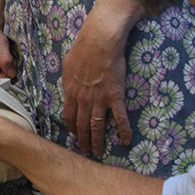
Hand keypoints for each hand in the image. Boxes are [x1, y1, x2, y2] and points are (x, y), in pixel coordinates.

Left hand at [61, 19, 132, 152]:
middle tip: (86, 151)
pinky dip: (123, 131)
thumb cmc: (83, 49)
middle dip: (83, 140)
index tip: (75, 135)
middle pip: (81, 125)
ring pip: (97, 126)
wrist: (100, 41)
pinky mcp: (115, 96)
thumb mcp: (68, 65)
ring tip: (99, 153)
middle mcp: (83, 99)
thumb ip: (68, 79)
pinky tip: (126, 141)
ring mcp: (99, 99)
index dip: (72, 128)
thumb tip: (68, 86)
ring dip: (98, 141)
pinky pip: (120, 118)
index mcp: (71, 91)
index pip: (69, 116)